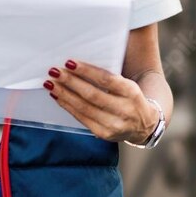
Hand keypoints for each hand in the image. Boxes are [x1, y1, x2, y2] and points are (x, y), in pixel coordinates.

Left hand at [44, 59, 158, 143]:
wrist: (144, 125)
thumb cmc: (130, 99)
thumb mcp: (127, 85)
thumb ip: (108, 77)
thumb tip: (77, 66)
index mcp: (131, 92)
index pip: (106, 80)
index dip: (87, 71)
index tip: (69, 62)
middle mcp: (124, 110)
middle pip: (92, 95)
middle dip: (71, 82)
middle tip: (55, 72)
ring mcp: (114, 125)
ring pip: (84, 108)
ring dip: (65, 94)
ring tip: (51, 83)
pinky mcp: (104, 134)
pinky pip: (82, 118)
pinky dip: (68, 106)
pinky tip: (58, 97)